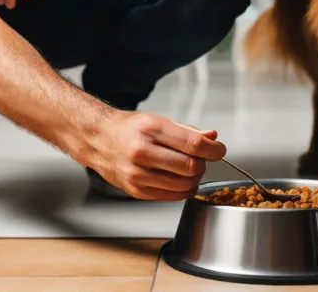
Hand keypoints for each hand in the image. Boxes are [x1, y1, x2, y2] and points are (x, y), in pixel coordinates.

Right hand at [91, 112, 225, 200]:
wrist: (98, 139)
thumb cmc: (129, 129)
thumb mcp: (159, 121)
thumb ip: (188, 131)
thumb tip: (212, 138)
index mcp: (151, 129)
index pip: (193, 144)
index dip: (214, 150)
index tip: (219, 150)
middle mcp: (142, 152)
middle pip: (190, 167)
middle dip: (203, 164)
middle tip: (201, 159)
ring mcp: (138, 174)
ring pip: (183, 185)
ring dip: (194, 179)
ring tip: (188, 169)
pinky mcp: (136, 190)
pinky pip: (171, 196)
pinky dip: (182, 189)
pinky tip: (178, 179)